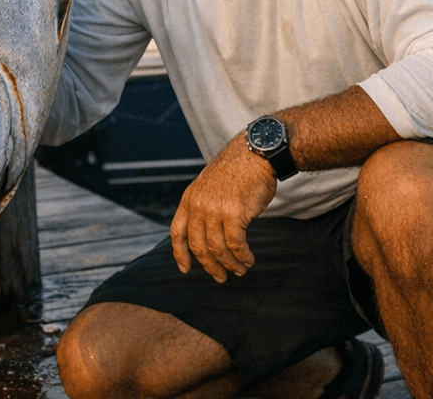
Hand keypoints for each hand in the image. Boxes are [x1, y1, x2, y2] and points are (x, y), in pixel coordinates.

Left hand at [170, 134, 277, 282]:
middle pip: (199, 246)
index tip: (185, 269)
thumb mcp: (209, 185)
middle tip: (221, 277)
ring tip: (240, 270)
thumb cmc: (237, 171)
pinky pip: (236, 244)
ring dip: (230, 264)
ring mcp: (215, 210)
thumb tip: (206, 235)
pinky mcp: (234, 213)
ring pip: (218, 248)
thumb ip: (203, 207)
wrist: (255, 153)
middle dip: (210, 266)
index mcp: (189, 199)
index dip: (179, 253)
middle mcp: (198, 205)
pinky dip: (242, 256)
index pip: (178, 232)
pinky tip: (248, 260)